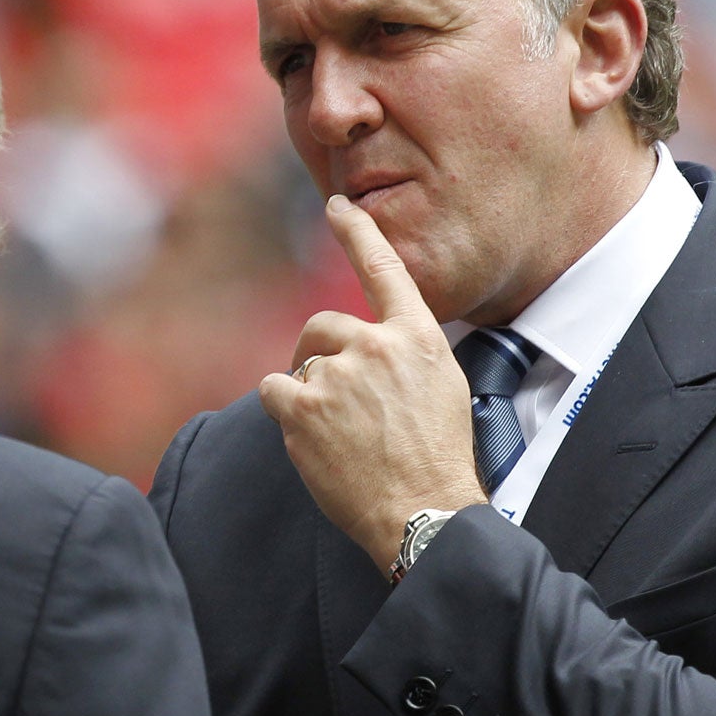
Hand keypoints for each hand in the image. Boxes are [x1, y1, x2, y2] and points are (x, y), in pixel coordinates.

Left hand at [257, 196, 485, 568]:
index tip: (336, 205)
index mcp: (419, 338)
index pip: (384, 269)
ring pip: (300, 366)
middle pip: (323, 327)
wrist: (423, 509)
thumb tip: (368, 346)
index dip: (358, 233)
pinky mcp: (303, 405)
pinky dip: (284, 411)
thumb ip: (403, 355)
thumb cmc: (436, 458)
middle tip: (332, 398)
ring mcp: (338, 374)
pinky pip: (273, 390)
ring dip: (307, 394)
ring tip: (338, 435)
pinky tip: (313, 440)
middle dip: (318, 355)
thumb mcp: (442, 388)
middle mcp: (377, 346)